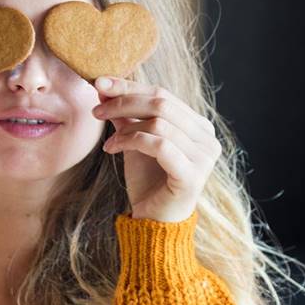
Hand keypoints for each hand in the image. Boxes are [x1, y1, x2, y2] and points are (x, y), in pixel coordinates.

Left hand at [91, 76, 221, 222]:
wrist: (154, 221)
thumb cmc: (148, 181)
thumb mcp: (135, 141)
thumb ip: (126, 115)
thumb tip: (103, 86)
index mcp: (198, 126)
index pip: (163, 94)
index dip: (129, 86)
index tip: (99, 83)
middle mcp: (207, 138)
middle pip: (162, 103)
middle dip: (124, 102)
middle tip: (97, 109)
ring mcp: (204, 157)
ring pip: (159, 123)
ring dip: (125, 128)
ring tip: (108, 141)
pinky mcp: (193, 175)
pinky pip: (159, 145)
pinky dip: (131, 142)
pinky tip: (113, 150)